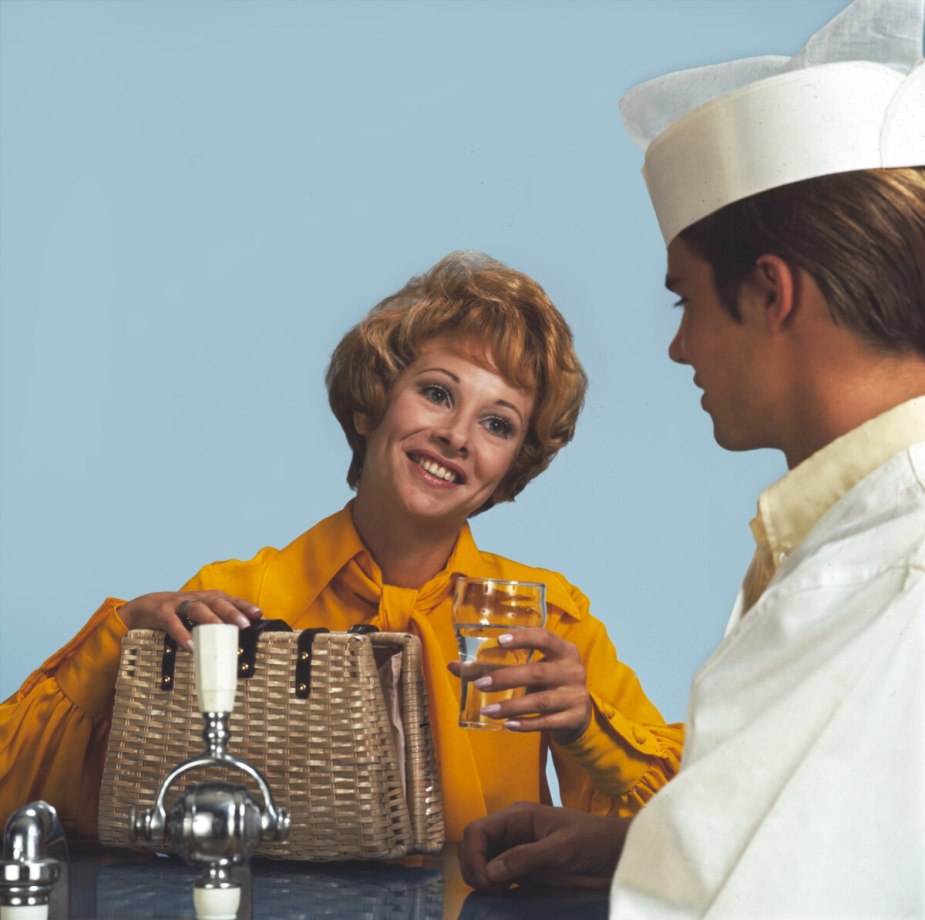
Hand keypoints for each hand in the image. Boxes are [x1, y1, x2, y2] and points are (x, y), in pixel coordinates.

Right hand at [118, 590, 262, 649]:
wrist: (142, 608)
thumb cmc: (177, 614)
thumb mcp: (198, 615)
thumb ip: (215, 624)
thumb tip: (236, 640)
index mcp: (208, 598)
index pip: (230, 600)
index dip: (244, 606)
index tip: (259, 614)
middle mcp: (196, 598)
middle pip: (217, 602)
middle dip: (232, 612)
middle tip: (244, 624)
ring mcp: (178, 603)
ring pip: (197, 608)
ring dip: (210, 619)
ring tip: (221, 631)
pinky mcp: (162, 612)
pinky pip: (173, 622)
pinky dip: (182, 633)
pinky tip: (190, 645)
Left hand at [448, 627, 591, 743]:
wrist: (578, 714)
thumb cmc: (547, 683)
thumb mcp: (532, 669)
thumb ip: (497, 666)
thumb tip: (453, 666)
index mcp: (564, 650)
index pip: (545, 637)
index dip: (524, 638)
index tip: (499, 641)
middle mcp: (573, 670)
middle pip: (538, 672)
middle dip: (506, 678)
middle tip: (480, 684)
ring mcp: (576, 695)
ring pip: (541, 701)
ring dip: (512, 706)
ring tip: (488, 711)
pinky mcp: (575, 718)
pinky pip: (547, 722)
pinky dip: (526, 724)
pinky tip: (508, 725)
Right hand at [459, 802, 627, 891]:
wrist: (618, 851)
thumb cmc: (594, 840)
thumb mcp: (563, 847)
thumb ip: (527, 856)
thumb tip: (490, 871)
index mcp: (518, 815)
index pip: (477, 830)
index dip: (473, 855)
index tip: (487, 882)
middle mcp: (513, 829)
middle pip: (474, 845)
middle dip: (474, 867)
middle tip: (493, 890)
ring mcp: (517, 846)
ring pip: (483, 860)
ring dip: (482, 876)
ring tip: (500, 891)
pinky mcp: (525, 864)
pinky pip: (498, 872)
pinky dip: (493, 883)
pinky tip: (504, 892)